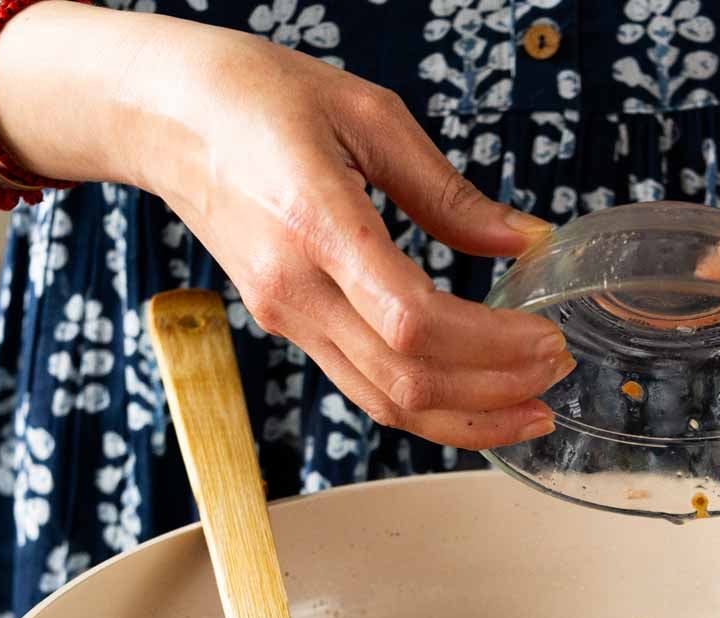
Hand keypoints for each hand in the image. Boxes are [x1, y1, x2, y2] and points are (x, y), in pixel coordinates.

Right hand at [135, 30, 571, 449]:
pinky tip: (474, 396)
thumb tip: (524, 240)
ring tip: (531, 407)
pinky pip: (364, 389)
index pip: (412, 321)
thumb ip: (449, 191)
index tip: (545, 336)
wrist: (162, 117)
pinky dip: (426, 406)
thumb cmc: (255, 96)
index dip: (491, 346)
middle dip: (496, 390)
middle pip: (407, 380)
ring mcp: (287, 317)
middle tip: (557, 370)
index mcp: (317, 224)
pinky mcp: (288, 326)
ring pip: (385, 404)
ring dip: (467, 418)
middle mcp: (296, 288)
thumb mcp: (367, 113)